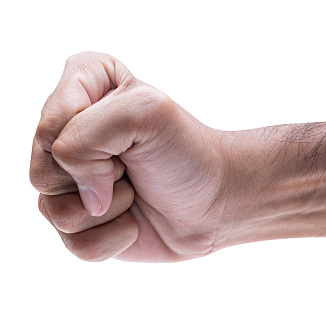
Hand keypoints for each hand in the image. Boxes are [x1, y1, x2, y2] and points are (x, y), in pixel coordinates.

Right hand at [30, 52, 228, 261]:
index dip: (88, 139)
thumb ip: (82, 137)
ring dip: (109, 209)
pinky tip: (135, 221)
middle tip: (134, 165)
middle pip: (41, 170)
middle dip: (97, 176)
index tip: (133, 134)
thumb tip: (81, 200)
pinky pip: (74, 243)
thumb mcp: (144, 113)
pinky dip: (114, 237)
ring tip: (136, 191)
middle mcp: (70, 133)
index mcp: (83, 87)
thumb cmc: (187, 152)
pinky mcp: (81, 221)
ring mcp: (71, 179)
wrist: (216, 202)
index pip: (48, 123)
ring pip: (52, 211)